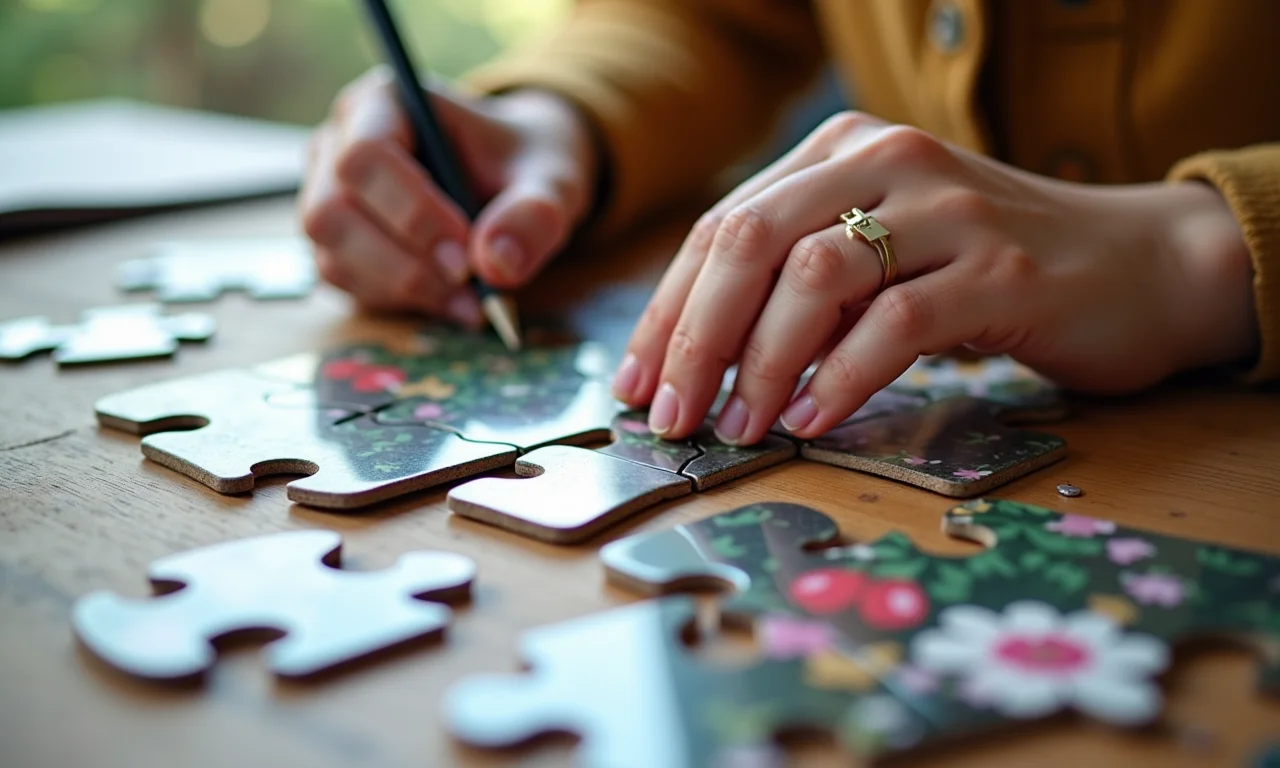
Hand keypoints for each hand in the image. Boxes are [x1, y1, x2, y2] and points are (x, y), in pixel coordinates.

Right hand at [299, 68, 597, 322]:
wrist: (515, 178)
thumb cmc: (524, 164)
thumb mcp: (552, 179)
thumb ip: (534, 214)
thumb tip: (496, 265)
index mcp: (383, 102)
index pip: (365, 156)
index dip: (410, 214)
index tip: (465, 257)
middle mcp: (339, 144)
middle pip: (332, 211)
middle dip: (403, 262)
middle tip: (469, 288)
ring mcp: (328, 194)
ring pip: (332, 255)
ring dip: (401, 289)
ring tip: (468, 301)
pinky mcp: (336, 242)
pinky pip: (344, 282)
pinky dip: (396, 301)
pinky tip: (449, 300)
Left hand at [614, 112, 1256, 443]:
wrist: (1140, 265)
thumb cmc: (990, 271)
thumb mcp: (883, 254)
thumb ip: (804, 281)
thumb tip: (701, 358)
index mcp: (842, 151)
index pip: (725, 226)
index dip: (669, 309)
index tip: (638, 382)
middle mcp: (886, 160)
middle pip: (750, 241)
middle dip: (695, 338)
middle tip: (673, 416)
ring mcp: (947, 208)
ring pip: (814, 278)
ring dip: (760, 363)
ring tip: (740, 426)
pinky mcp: (1001, 268)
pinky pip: (895, 323)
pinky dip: (841, 378)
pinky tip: (814, 418)